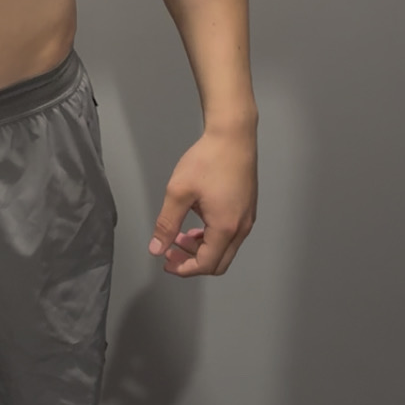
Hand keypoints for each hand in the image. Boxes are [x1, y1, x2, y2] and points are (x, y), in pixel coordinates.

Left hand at [148, 127, 257, 276]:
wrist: (233, 135)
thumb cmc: (208, 160)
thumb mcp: (179, 192)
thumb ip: (166, 224)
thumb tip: (157, 249)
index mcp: (225, 227)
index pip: (206, 264)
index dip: (184, 268)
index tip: (166, 262)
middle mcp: (241, 227)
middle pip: (218, 262)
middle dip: (193, 261)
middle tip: (171, 250)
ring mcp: (247, 218)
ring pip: (225, 249)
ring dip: (202, 248)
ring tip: (180, 234)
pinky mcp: (247, 208)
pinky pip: (231, 234)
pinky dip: (212, 236)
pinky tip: (197, 221)